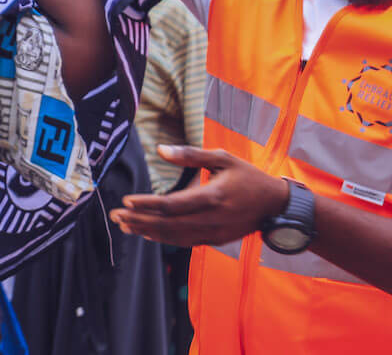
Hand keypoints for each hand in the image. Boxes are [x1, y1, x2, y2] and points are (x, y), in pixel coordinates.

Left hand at [109, 145, 290, 246]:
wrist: (276, 206)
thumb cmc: (248, 176)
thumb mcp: (222, 158)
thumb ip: (190, 154)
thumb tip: (160, 149)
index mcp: (213, 197)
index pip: (172, 205)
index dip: (148, 205)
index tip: (126, 200)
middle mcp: (212, 219)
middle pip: (168, 224)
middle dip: (139, 220)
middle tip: (115, 215)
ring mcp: (214, 233)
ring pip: (174, 236)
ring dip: (147, 231)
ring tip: (124, 225)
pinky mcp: (215, 240)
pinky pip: (185, 241)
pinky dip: (164, 238)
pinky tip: (146, 233)